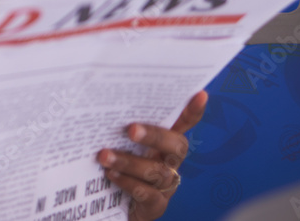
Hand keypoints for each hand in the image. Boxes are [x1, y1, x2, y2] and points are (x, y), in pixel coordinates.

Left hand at [95, 90, 206, 220]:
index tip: (200, 94)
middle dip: (155, 135)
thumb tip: (99, 103)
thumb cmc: (113, 167)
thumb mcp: (117, 144)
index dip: (193, 111)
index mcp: (163, 143)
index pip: (183, 123)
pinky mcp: (155, 206)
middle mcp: (170, 162)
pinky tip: (110, 175)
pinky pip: (148, 194)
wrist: (108, 205)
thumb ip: (116, 128)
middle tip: (131, 129)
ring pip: (158, 171)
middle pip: (177, 146)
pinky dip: (128, 183)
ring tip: (104, 155)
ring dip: (130, 162)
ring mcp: (165, 185)